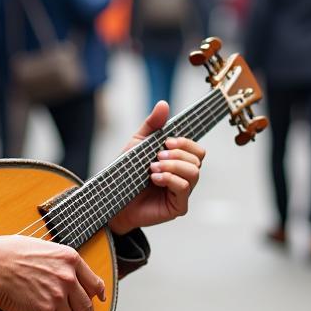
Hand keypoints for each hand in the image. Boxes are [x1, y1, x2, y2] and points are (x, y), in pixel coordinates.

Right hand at [0, 236, 105, 310]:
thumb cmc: (11, 254)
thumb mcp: (44, 248)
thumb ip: (62, 263)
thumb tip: (73, 276)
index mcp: (70, 259)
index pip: (95, 283)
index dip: (97, 295)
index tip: (97, 300)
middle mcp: (68, 278)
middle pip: (86, 308)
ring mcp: (57, 296)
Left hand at [108, 101, 204, 233]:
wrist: (112, 198)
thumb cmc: (126, 173)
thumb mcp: (138, 144)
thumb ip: (152, 125)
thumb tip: (163, 104)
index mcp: (178, 161)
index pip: (196, 148)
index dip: (185, 142)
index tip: (167, 141)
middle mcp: (184, 176)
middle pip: (198, 159)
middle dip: (177, 154)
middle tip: (156, 157)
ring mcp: (182, 192)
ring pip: (194, 173)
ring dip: (172, 166)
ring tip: (153, 168)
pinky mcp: (178, 207)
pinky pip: (184, 188)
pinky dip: (170, 179)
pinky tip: (154, 179)